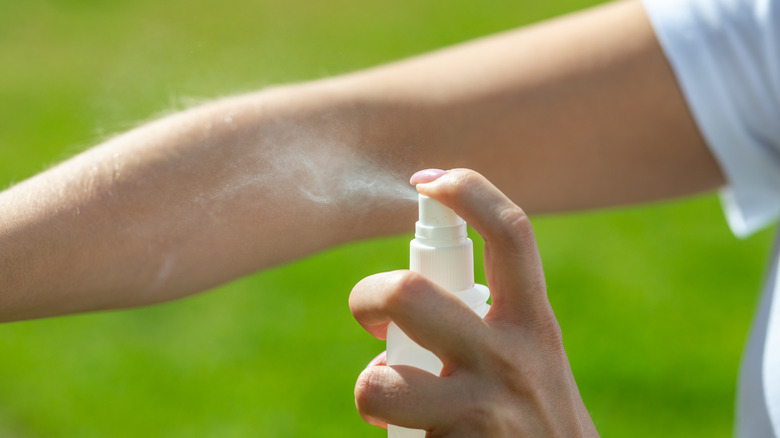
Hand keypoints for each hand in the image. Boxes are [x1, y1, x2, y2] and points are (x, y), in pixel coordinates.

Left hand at [350, 169, 597, 436]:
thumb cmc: (538, 421)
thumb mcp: (532, 361)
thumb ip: (493, 323)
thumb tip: (417, 292)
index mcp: (534, 325)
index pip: (510, 234)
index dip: (468, 192)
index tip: (427, 180)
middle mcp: (513, 360)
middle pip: (410, 295)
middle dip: (369, 294)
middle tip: (371, 315)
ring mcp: (482, 413)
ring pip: (378, 383)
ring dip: (371, 388)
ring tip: (387, 398)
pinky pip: (390, 433)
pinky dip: (391, 434)